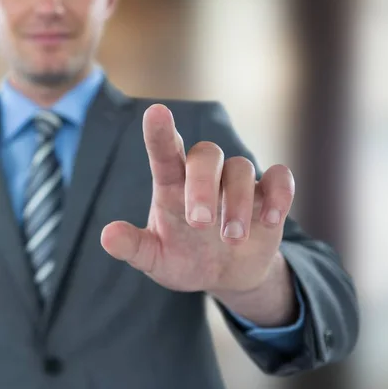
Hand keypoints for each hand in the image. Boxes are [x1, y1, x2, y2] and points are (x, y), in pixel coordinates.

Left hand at [100, 104, 295, 296]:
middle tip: (199, 222)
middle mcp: (206, 178)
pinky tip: (269, 219)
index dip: (160, 132)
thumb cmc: (186, 260)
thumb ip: (135, 248)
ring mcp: (238, 184)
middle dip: (203, 184)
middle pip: (207, 154)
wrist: (227, 275)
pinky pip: (280, 178)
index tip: (156, 113)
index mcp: (173, 186)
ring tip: (232, 239)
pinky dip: (279, 194)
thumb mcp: (157, 260)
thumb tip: (107, 236)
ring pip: (242, 167)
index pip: (165, 152)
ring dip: (237, 203)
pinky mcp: (268, 196)